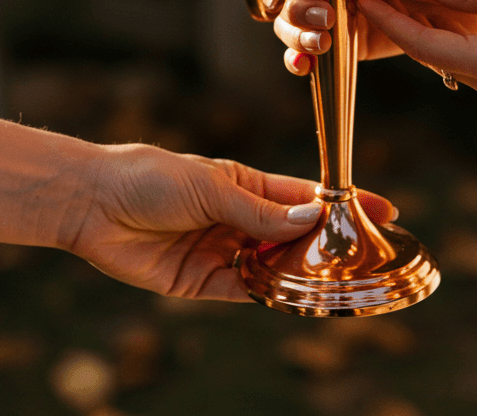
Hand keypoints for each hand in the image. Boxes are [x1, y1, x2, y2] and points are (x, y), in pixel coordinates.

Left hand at [63, 145, 394, 300]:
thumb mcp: (212, 187)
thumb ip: (260, 210)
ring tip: (340, 285)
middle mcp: (238, 219)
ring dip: (302, 275)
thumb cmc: (150, 177)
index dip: (340, 203)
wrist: (93, 204)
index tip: (383, 209)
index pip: (303, 196)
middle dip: (328, 246)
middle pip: (294, 237)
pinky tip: (294, 299)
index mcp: (244, 184)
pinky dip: (269, 297)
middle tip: (367, 259)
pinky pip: (244, 292)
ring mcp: (222, 251)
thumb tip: (313, 217)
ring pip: (274, 267)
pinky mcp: (200, 282)